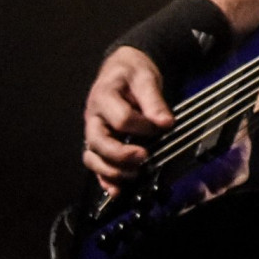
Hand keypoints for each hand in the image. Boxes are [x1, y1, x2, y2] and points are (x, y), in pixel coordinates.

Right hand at [82, 46, 175, 193]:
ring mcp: (94, 132)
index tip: (162, 126)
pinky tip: (116, 190)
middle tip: (144, 157)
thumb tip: (165, 123)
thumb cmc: (132, 73)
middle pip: (99, 142)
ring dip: (112, 170)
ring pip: (93, 157)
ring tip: (134, 174)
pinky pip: (96, 164)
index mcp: (103, 97)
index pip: (121, 119)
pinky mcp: (98, 143)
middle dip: (121, 154)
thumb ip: (154, 101)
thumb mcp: (146, 78)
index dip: (143, 126)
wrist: (122, 69)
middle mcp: (93, 117)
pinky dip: (104, 179)